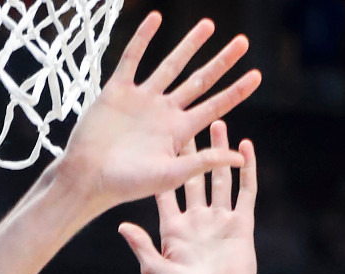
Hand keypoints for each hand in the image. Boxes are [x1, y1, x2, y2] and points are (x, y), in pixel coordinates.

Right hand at [58, 15, 259, 218]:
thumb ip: (203, 162)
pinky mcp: (117, 91)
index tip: (257, 75)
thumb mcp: (170, 176)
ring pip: (171, 65)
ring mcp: (141, 100)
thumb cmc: (125, 184)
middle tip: (243, 43)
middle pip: (199, 81)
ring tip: (209, 25)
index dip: (236, 91)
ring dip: (189, 45)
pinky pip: (132, 58)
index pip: (214, 106)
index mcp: (178, 132)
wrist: (86, 178)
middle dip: (221, 62)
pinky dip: (142, 38)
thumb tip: (240, 158)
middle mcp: (163, 113)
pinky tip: (155, 18)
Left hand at [119, 122, 257, 273]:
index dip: (160, 168)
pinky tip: (245, 146)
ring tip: (219, 124)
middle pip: (192, 178)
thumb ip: (141, 246)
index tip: (153, 143)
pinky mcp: (241, 224)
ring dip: (218, 152)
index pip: (165, 192)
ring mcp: (220, 221)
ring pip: (219, 178)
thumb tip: (121, 225)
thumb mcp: (155, 272)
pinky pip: (245, 190)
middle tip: (187, 122)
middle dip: (190, 151)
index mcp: (174, 231)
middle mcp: (197, 222)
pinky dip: (246, 167)